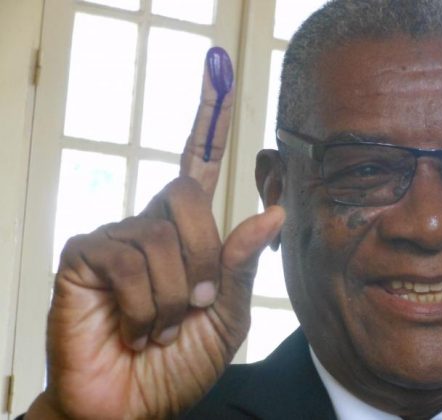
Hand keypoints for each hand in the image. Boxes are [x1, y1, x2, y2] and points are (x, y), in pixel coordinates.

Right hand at [26, 48, 284, 418]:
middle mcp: (150, 226)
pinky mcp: (83, 257)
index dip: (207, 120)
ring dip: (174, 295)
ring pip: (161, 235)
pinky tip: (132, 326)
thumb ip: (243, 265)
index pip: (197, 165)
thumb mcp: (227, 317)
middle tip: (193, 304)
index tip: (216, 70)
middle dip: (203, 258)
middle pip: (188, 196)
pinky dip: (144, 305)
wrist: (132, 406)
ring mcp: (114, 238)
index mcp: (187, 235)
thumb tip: (274, 212)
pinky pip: (129, 260)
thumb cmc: (179, 362)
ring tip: (159, 324)